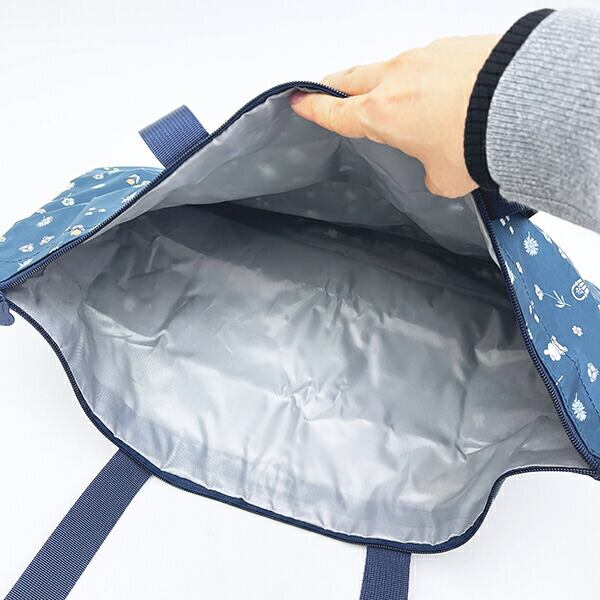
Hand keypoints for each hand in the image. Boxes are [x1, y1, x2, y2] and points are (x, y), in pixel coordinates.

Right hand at [289, 35, 500, 197]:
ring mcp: (421, 57)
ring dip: (385, 81)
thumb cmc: (476, 142)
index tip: (296, 100)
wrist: (523, 102)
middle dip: (333, 84)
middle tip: (326, 89)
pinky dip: (425, 74)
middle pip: (349, 77)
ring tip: (402, 100)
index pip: (333, 110)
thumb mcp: (446, 178)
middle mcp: (394, 81)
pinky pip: (426, 60)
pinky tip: (445, 90)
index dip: (311, 107)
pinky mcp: (450, 45)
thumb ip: (431, 175)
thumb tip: (436, 170)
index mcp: (380, 115)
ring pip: (389, 68)